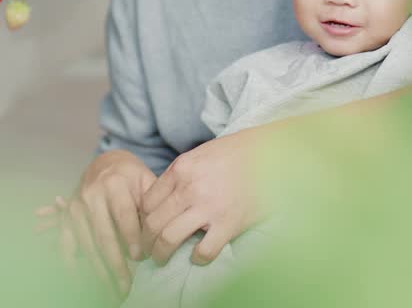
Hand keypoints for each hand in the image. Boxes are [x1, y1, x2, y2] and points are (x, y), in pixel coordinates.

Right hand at [37, 150, 154, 297]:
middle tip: (126, 285)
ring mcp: (76, 207)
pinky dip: (72, 264)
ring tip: (113, 289)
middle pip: (103, 234)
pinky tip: (82, 282)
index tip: (140, 257)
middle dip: (115, 263)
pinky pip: (66, 244)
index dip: (131, 236)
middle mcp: (91, 194)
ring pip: (87, 244)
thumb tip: (159, 235)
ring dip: (99, 270)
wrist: (105, 164)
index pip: (122, 213)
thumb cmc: (131, 177)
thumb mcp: (145, 181)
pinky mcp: (67, 218)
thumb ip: (152, 205)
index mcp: (114, 183)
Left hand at [140, 129, 261, 266]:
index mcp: (181, 169)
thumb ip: (179, 175)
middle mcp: (190, 188)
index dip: (141, 219)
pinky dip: (197, 258)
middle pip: (153, 223)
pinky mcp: (229, 223)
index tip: (145, 229)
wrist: (269, 153)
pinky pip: (204, 250)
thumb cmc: (235, 153)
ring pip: (169, 239)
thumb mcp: (199, 154)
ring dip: (161, 253)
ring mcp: (209, 207)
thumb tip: (160, 198)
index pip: (147, 202)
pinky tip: (198, 257)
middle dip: (146, 241)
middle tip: (147, 250)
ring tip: (162, 259)